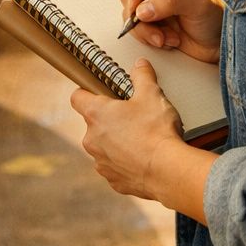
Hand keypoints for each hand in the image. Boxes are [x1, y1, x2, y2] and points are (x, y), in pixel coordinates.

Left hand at [71, 59, 183, 201]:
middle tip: (134, 115)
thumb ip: (142, 76)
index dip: (86, 91)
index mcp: (97, 114)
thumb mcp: (152, 94)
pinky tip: (145, 156)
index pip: (77, 97)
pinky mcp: (113, 180)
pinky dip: (127, 161)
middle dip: (112, 118)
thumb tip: (139, 65)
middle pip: (95, 123)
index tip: (97, 90)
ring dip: (118, 141)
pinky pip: (116, 166)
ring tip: (143, 138)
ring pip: (105, 146)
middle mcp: (92, 139)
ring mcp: (101, 162)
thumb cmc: (156, 132)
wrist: (167, 170)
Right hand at [122, 0, 222, 62]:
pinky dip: (150, 38)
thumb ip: (171, 2)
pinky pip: (135, 29)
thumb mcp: (199, 4)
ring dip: (147, 30)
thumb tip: (142, 9)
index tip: (136, 7)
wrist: (217, 43)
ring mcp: (151, 3)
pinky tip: (169, 40)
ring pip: (129, 14)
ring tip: (170, 37)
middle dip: (139, 15)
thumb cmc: (215, 17)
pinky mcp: (149, 21)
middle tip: (155, 28)